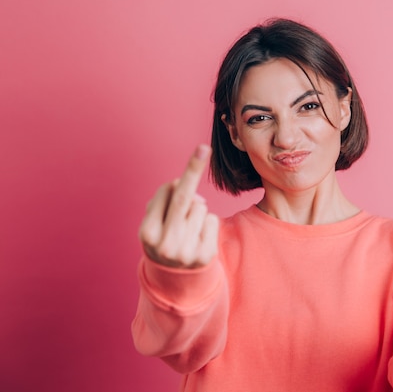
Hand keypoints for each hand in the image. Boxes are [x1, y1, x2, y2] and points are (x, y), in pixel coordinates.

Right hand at [138, 145, 218, 267]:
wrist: (174, 279)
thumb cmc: (163, 238)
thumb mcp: (154, 222)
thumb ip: (163, 200)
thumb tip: (180, 184)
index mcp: (147, 234)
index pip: (166, 194)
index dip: (179, 178)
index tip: (199, 151)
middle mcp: (165, 244)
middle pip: (183, 198)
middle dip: (193, 171)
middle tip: (203, 147)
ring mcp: (186, 252)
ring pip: (200, 208)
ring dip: (197, 210)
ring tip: (187, 227)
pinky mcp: (205, 256)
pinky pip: (211, 220)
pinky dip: (206, 223)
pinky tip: (197, 237)